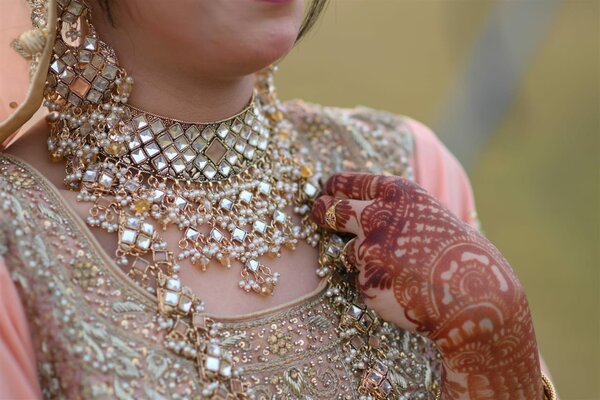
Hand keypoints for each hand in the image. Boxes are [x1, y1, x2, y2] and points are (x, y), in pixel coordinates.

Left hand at [311, 172, 542, 399]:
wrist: (477, 297)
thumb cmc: (461, 255)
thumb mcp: (430, 215)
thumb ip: (397, 210)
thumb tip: (365, 207)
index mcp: (398, 193)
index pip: (351, 183)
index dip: (334, 187)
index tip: (325, 190)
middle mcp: (378, 216)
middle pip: (333, 211)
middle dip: (321, 212)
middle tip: (316, 212)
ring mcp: (368, 250)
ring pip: (347, 251)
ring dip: (362, 260)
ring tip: (399, 270)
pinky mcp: (365, 281)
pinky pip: (361, 281)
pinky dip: (375, 286)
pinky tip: (403, 290)